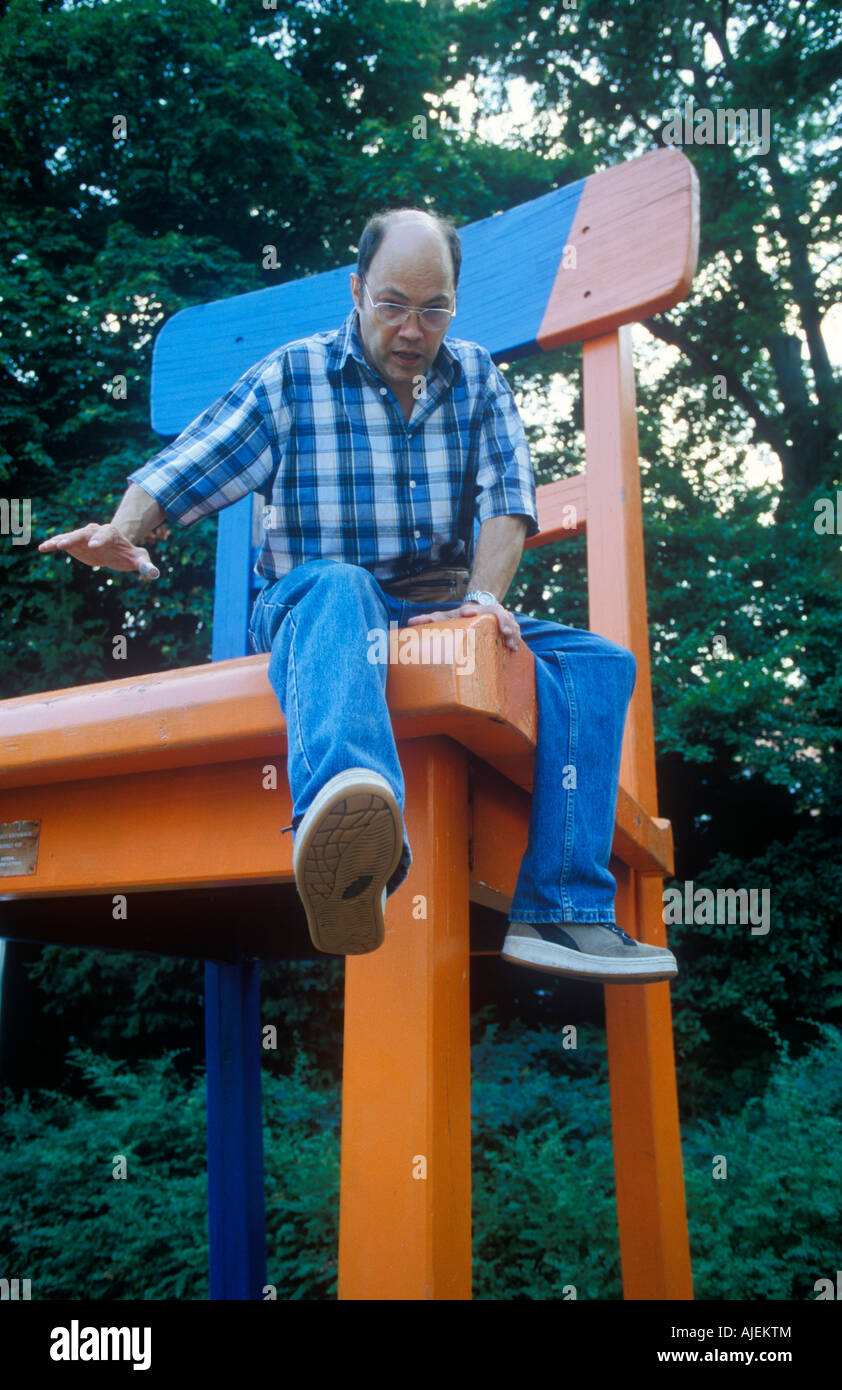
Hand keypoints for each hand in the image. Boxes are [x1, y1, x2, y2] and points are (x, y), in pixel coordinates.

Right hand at [38, 522, 159, 580]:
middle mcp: (95, 532)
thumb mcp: (139, 558)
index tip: (94, 546)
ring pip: (70, 537)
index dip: (100, 539)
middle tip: (64, 544)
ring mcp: (83, 537)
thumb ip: (145, 564)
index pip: (105, 535)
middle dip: (74, 538)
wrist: (115, 549)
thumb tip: (154, 573)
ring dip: (59, 541)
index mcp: (111, 534)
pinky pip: (62, 542)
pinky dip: (53, 544)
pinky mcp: (74, 544)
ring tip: (49, 546)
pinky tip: (42, 548)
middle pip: (84, 533)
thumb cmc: (129, 554)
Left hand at [406, 600, 520, 650]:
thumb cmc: (458, 618)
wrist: (475, 610)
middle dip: (502, 620)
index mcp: (472, 610)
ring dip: (512, 630)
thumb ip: (431, 619)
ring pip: (509, 620)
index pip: (475, 607)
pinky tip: (515, 649)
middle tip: (504, 631)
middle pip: (497, 612)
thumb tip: (410, 622)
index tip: (469, 613)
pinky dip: (516, 638)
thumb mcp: (446, 617)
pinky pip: (515, 630)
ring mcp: (499, 617)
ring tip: (511, 644)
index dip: (473, 610)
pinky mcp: (507, 625)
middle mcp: (487, 611)